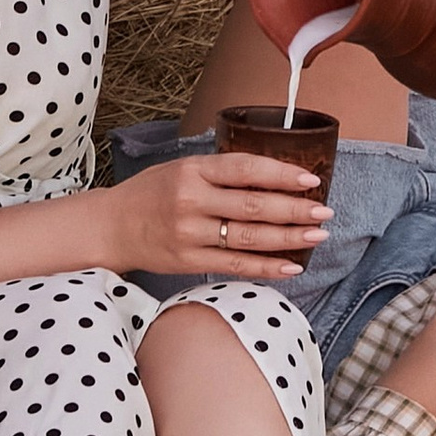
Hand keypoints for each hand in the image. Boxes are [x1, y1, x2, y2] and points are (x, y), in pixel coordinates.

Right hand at [104, 151, 331, 284]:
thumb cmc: (151, 193)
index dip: (281, 174)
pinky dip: (266, 267)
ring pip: (248, 238)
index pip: (246, 168)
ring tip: (317, 236)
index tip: (311, 180)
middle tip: (324, 211)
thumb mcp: (181, 168)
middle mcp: (191, 200)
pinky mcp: (188, 262)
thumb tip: (273, 175)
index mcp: (193, 170)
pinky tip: (291, 266)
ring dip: (288, 238)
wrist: (111, 226)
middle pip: (253, 206)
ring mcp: (189, 234)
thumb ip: (220, 172)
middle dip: (294, 209)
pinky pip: (234, 266)